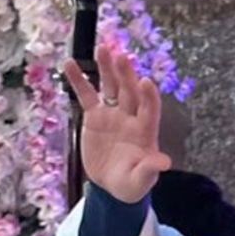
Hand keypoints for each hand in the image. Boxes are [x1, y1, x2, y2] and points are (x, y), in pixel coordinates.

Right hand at [63, 42, 169, 204]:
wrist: (110, 186)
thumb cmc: (131, 183)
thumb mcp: (140, 180)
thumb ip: (149, 169)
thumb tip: (164, 162)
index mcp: (145, 130)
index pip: (150, 109)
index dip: (149, 96)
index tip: (145, 82)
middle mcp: (130, 116)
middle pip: (129, 91)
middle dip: (126, 74)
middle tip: (121, 57)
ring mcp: (112, 114)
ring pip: (110, 86)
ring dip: (106, 68)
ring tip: (102, 49)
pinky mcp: (94, 116)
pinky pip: (86, 95)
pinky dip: (79, 80)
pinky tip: (70, 64)